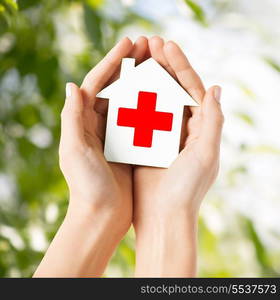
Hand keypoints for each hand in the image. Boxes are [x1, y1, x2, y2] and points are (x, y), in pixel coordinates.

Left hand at [59, 37, 146, 231]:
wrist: (102, 215)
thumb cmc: (87, 186)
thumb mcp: (74, 151)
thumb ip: (71, 119)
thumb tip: (72, 86)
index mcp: (83, 122)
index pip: (96, 83)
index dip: (112, 61)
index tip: (129, 43)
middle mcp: (98, 125)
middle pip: (115, 87)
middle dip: (130, 65)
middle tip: (147, 44)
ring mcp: (115, 134)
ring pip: (130, 100)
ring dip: (143, 80)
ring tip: (158, 62)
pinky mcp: (129, 146)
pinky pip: (142, 119)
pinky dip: (152, 105)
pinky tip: (165, 93)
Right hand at [133, 36, 223, 275]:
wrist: (163, 217)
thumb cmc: (186, 189)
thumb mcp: (206, 154)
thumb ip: (213, 121)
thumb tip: (216, 88)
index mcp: (200, 129)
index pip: (192, 89)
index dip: (180, 65)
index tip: (166, 45)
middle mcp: (183, 129)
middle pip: (173, 90)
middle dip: (163, 65)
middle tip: (149, 43)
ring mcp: (163, 135)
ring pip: (155, 99)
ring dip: (147, 77)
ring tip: (137, 57)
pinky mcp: (145, 144)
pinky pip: (139, 117)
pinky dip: (133, 100)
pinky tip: (124, 85)